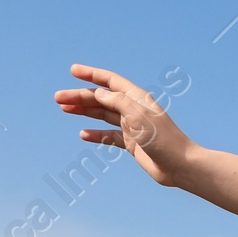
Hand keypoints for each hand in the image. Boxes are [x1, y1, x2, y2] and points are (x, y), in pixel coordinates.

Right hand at [52, 66, 194, 187]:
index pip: (110, 81)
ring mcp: (132, 126)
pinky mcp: (132, 143)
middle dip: (80, 96)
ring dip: (84, 111)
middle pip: (102, 98)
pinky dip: (96, 133)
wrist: (179, 166)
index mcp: (137, 98)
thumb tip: (99, 93)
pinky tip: (83, 134)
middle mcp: (134, 109)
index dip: (92, 74)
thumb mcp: (138, 116)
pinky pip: (109, 135)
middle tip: (57, 98)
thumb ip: (117, 102)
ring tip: (64, 109)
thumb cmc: (163, 139)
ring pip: (103, 114)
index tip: (73, 70)